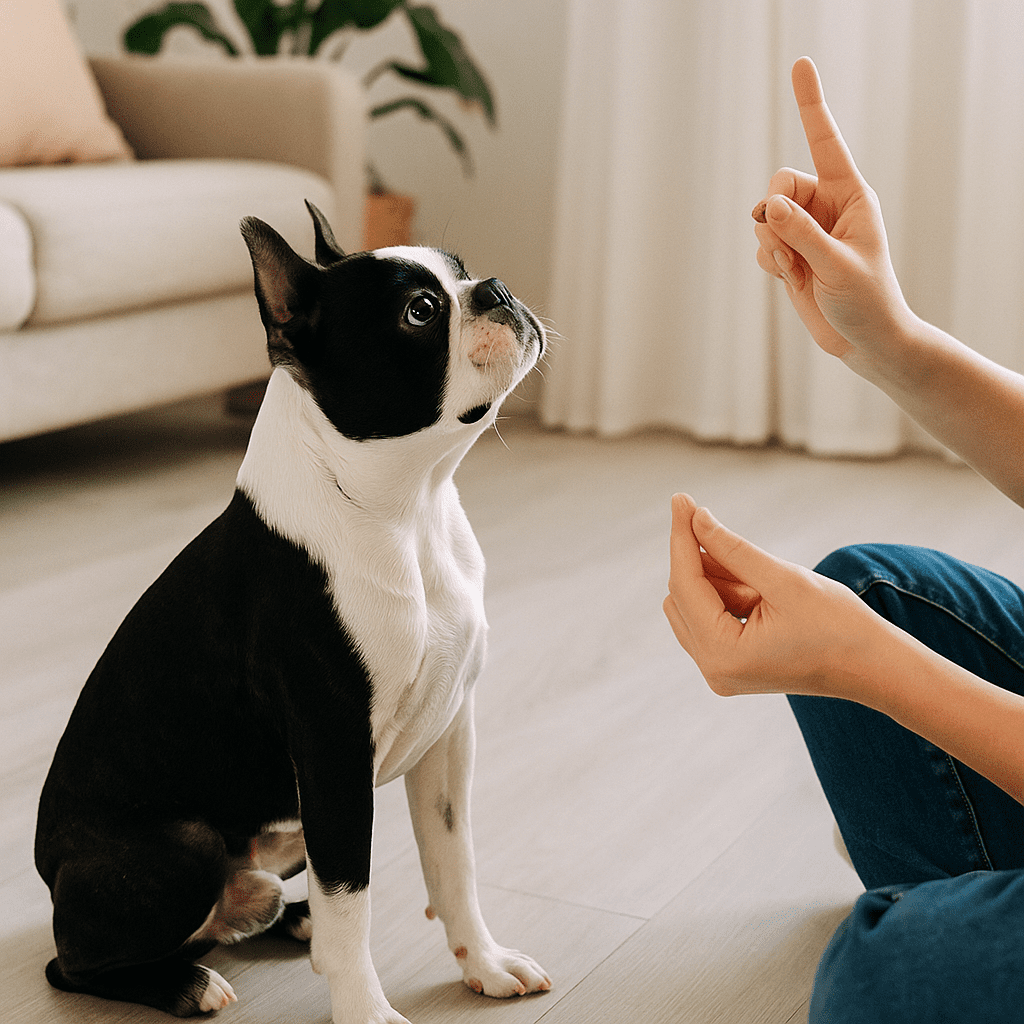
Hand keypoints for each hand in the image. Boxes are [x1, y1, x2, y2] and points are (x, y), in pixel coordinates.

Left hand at [662, 493, 884, 698]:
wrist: (875, 667)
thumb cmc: (839, 626)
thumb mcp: (784, 579)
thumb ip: (733, 549)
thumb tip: (696, 518)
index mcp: (723, 655)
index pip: (685, 585)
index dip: (682, 537)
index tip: (679, 498)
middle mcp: (714, 669)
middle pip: (682, 596)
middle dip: (700, 559)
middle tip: (715, 522)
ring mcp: (721, 671)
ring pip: (694, 605)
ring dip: (717, 578)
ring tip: (760, 576)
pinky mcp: (731, 665)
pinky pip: (710, 618)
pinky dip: (725, 594)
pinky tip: (755, 586)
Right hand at [754, 58, 912, 370]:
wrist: (864, 342)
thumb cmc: (866, 301)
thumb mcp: (837, 266)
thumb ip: (801, 234)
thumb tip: (767, 206)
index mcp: (850, 195)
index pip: (825, 141)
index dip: (811, 104)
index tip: (799, 65)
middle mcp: (826, 206)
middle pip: (781, 183)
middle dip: (774, 211)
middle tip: (786, 242)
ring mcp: (806, 230)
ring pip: (766, 217)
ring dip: (773, 245)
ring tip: (797, 271)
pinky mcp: (791, 254)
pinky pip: (762, 244)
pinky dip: (770, 262)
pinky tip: (791, 279)